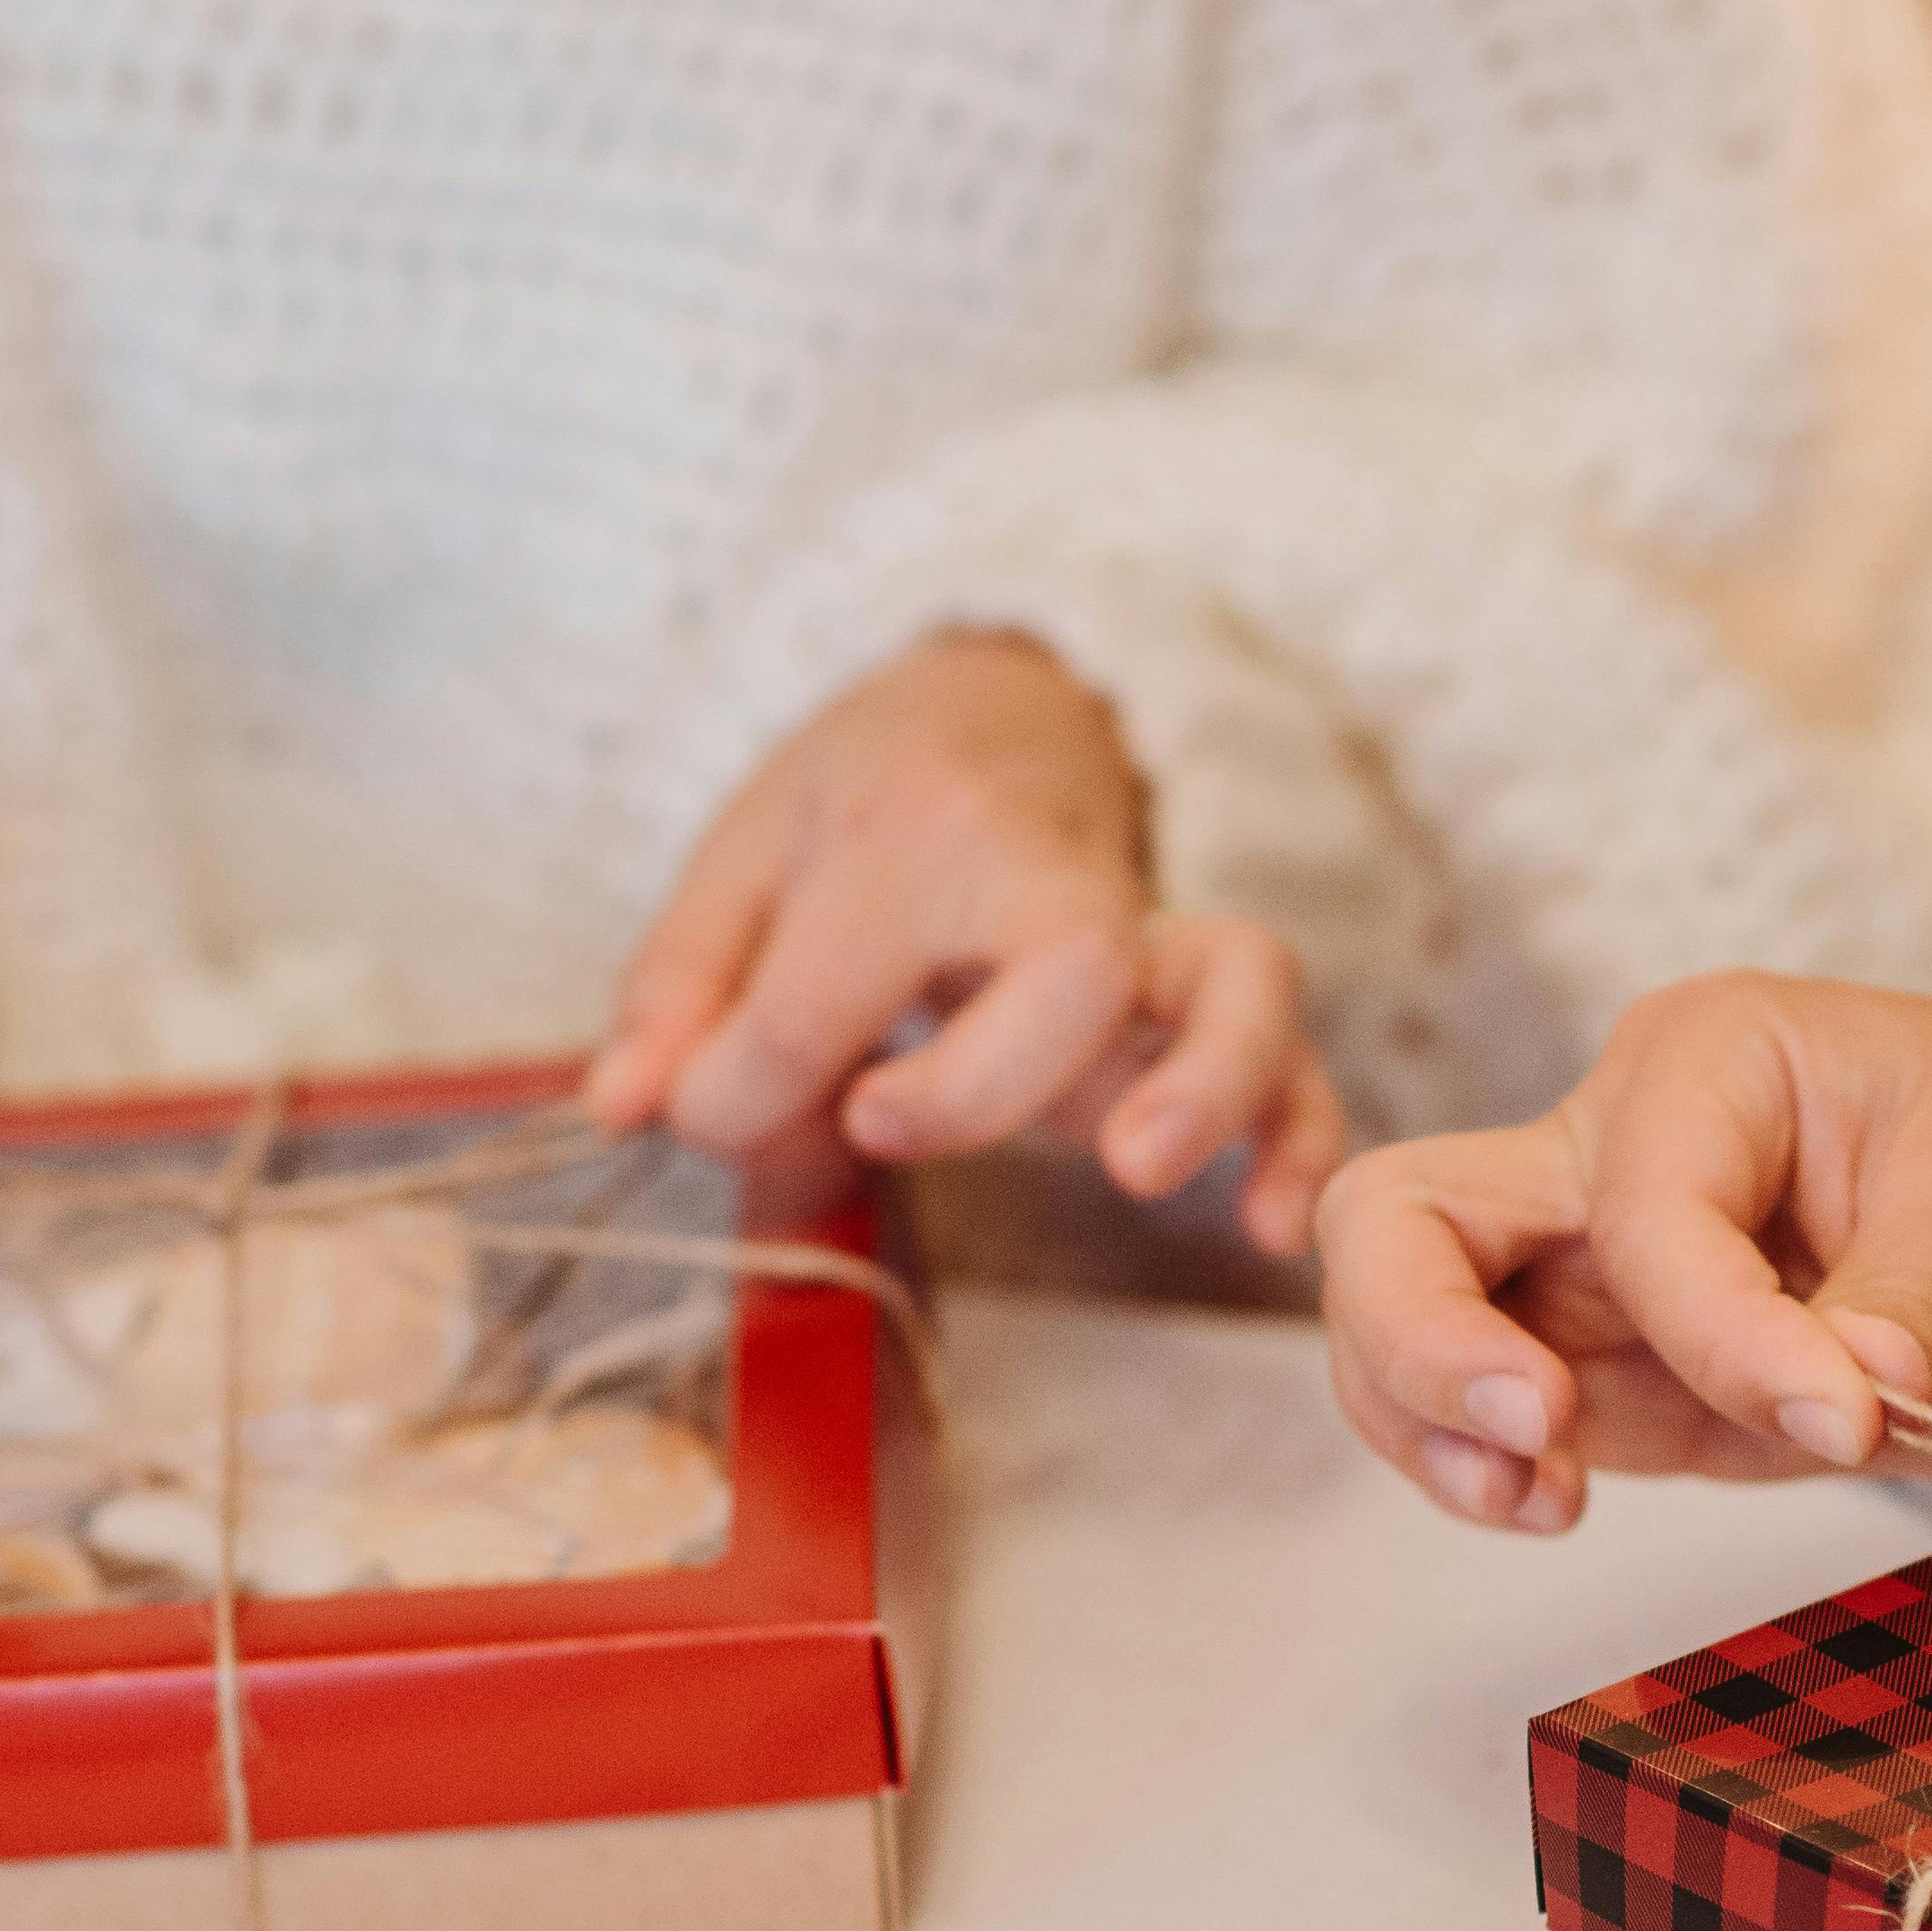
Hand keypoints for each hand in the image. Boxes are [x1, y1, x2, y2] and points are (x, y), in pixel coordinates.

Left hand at [586, 629, 1344, 1253]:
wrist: (1005, 705)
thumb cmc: (867, 796)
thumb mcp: (743, 854)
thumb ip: (684, 986)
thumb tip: (631, 1105)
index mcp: (910, 830)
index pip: (824, 994)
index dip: (740, 1089)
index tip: (706, 1106)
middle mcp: (1052, 876)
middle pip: (1067, 967)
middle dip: (975, 1079)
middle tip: (875, 1121)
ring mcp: (1152, 940)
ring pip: (1235, 982)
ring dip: (1205, 1085)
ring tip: (1139, 1172)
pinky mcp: (1208, 998)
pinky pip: (1296, 1056)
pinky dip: (1300, 1139)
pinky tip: (1271, 1226)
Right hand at [1314, 973, 1931, 1531]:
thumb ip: (1910, 1294)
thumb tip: (1835, 1400)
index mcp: (1709, 1060)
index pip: (1641, 1208)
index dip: (1723, 1330)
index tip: (1849, 1418)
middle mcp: (1616, 1148)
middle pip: (1406, 1219)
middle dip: (1422, 1335)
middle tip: (1535, 1435)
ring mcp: (1600, 1268)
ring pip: (1408, 1322)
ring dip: (1427, 1418)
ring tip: (1537, 1500)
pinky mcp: (1624, 1374)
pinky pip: (1487, 1414)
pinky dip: (1475, 1467)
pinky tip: (1546, 1506)